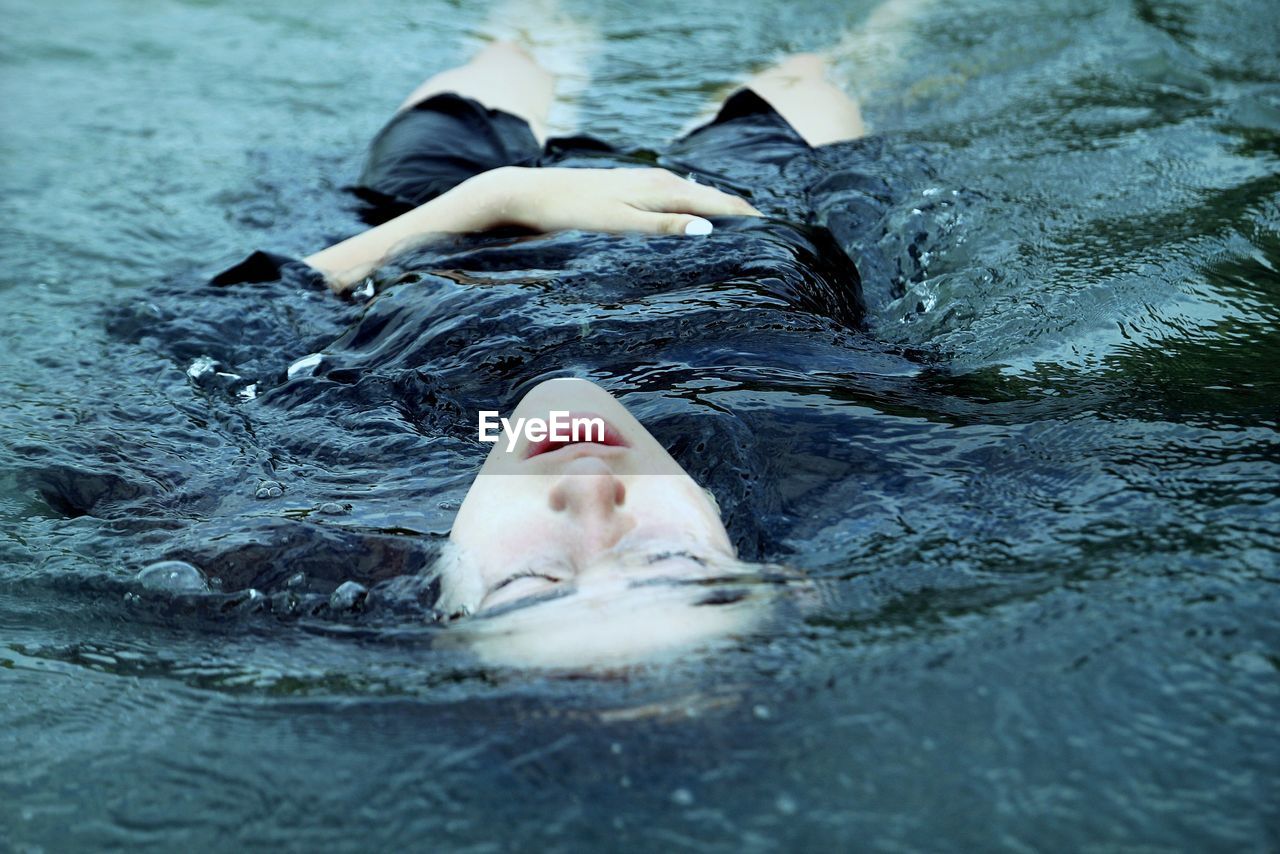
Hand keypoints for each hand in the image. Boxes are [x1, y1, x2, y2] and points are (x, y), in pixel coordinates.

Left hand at [474, 166, 760, 235]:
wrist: (530, 196)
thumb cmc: (571, 215)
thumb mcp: (618, 226)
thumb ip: (663, 227)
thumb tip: (710, 229)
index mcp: (664, 188)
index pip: (724, 204)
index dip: (754, 223)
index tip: (781, 243)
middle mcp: (661, 181)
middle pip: (717, 200)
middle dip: (746, 221)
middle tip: (775, 249)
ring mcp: (647, 184)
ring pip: (700, 200)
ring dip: (724, 219)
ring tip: (749, 244)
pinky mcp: (634, 191)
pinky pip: (680, 203)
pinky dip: (700, 216)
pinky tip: (702, 232)